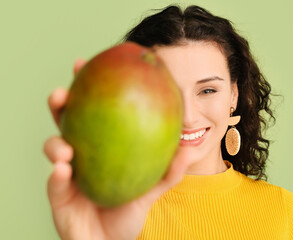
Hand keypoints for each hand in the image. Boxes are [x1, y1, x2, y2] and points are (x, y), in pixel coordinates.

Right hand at [43, 59, 192, 239]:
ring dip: (56, 143)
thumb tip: (192, 145)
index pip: (95, 111)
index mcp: (101, 145)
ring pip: (53, 148)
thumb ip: (171, 169)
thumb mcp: (154, 187)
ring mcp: (66, 173)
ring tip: (66, 147)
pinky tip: (64, 170)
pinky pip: (54, 184)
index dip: (89, 88)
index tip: (87, 65)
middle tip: (62, 93)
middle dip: (60, 104)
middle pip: (67, 121)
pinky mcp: (58, 196)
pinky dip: (57, 176)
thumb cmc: (130, 210)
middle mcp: (81, 153)